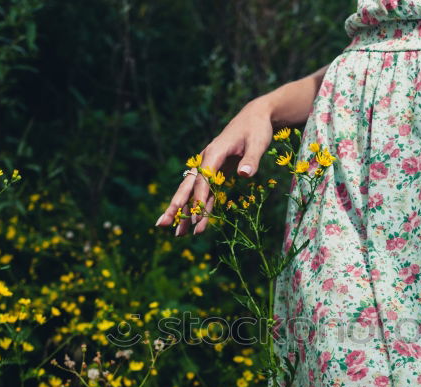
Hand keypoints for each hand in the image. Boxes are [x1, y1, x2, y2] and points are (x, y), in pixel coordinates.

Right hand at [154, 98, 274, 235]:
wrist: (255, 117)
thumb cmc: (257, 128)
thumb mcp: (258, 142)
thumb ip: (251, 159)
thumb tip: (244, 175)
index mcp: (214, 152)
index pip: (203, 179)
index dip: (198, 198)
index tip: (194, 217)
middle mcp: (206, 160)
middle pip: (187, 186)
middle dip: (176, 207)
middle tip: (162, 225)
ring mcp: (209, 167)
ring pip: (193, 193)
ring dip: (185, 213)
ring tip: (178, 234)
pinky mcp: (216, 173)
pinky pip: (206, 194)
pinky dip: (202, 209)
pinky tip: (197, 226)